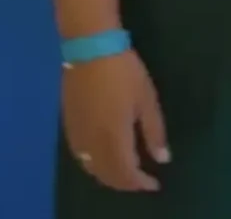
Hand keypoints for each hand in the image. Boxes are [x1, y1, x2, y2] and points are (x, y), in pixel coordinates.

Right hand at [61, 51, 169, 192]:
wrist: (90, 47)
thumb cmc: (124, 72)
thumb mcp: (147, 101)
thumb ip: (154, 133)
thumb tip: (162, 159)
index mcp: (114, 137)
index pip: (127, 174)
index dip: (141, 183)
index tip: (154, 182)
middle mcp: (93, 141)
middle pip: (106, 174)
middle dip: (124, 182)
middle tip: (140, 179)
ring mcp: (77, 131)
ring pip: (90, 165)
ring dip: (107, 174)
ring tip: (123, 170)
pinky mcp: (68, 121)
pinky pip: (79, 153)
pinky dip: (92, 162)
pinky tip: (101, 154)